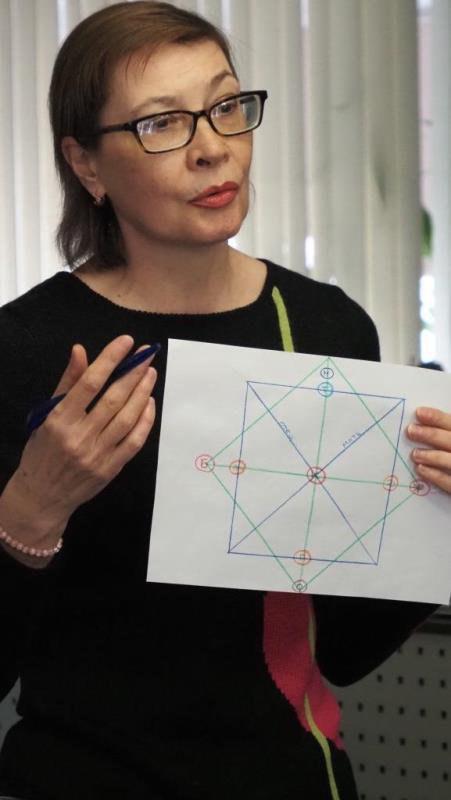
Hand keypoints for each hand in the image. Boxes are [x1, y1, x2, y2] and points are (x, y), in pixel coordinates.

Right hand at [2, 335, 156, 547]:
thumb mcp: (46, 414)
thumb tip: (80, 350)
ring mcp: (97, 454)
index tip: (127, 342)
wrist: (42, 496)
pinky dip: (145, 421)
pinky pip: (134, 441)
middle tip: (148, 355)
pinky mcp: (111, 468)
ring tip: (151, 373)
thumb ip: (67, 382)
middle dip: (134, 373)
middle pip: (114, 399)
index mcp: (59, 419)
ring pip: (127, 418)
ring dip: (143, 393)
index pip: (89, 382)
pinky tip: (150, 403)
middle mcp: (79, 436)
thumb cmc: (42, 450)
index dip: (110, 359)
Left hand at [406, 407, 450, 493]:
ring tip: (415, 454)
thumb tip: (426, 427)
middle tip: (410, 431)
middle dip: (431, 434)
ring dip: (431, 455)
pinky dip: (435, 475)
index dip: (438, 418)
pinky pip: (450, 482)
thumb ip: (447, 436)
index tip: (419, 413)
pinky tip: (421, 470)